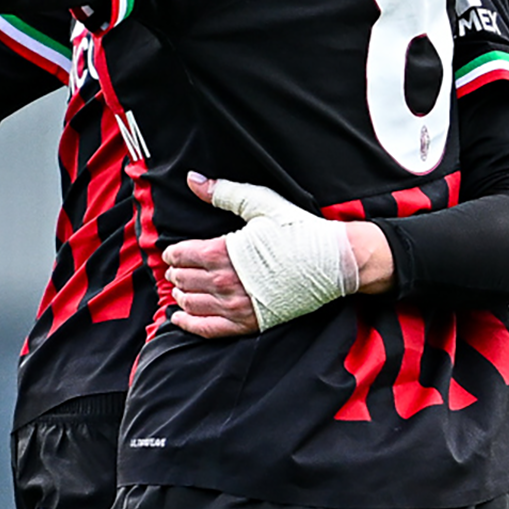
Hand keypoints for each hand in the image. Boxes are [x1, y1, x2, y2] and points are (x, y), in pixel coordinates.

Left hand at [166, 172, 385, 338]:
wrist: (336, 262)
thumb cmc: (299, 231)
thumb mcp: (261, 203)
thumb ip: (223, 193)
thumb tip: (193, 179)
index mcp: (225, 251)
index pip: (182, 255)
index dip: (173, 254)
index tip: (172, 253)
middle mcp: (227, 281)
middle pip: (185, 279)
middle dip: (176, 273)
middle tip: (175, 270)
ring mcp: (239, 306)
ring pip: (193, 303)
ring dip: (180, 296)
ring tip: (179, 289)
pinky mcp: (252, 323)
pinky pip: (209, 329)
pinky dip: (189, 324)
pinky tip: (179, 318)